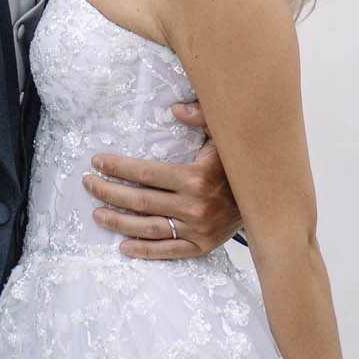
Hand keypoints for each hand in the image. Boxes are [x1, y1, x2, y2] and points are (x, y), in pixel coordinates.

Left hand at [82, 102, 241, 258]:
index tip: (97, 161)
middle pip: (139, 201)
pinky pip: (167, 250)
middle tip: (89, 183)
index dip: (117, 167)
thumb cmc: (240, 163)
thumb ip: (201, 116)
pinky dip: (144, 250)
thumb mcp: (224, 134)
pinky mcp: (201, 246)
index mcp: (196, 177)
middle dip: (108, 191)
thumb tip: (174, 108)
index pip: (145, 173)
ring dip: (118, 221)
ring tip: (97, 213)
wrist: (269, 199)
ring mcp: (197, 229)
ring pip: (147, 227)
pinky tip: (123, 245)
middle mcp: (194, 206)